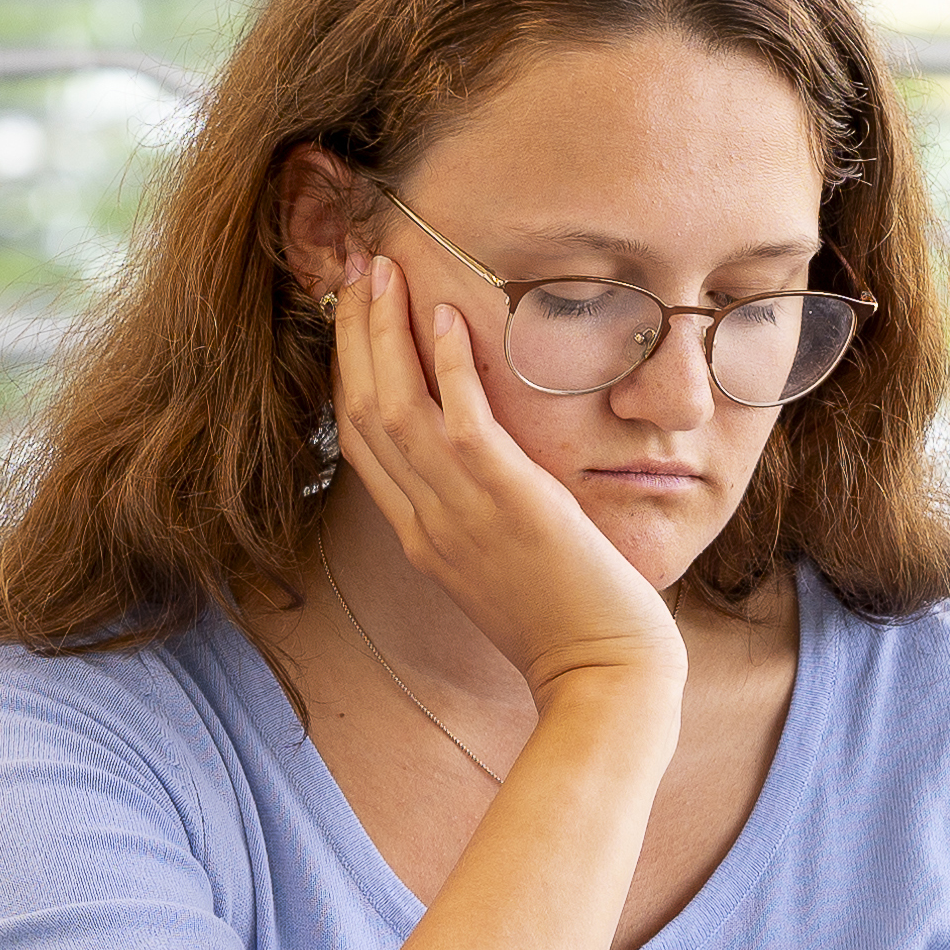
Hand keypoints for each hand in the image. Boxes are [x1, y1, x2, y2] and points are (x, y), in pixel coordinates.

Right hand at [327, 251, 682, 700]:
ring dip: (385, 332)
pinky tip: (451, 315)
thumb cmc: (567, 628)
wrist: (602, 679)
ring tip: (383, 271)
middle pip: (361, 411)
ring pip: (395, 406)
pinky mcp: (510, 503)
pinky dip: (450, 365)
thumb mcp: (502, 569)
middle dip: (352, 334)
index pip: (359, 441)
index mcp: (420, 537)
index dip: (348, 370)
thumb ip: (477, 518)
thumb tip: (483, 468)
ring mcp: (461, 514)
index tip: (352, 315)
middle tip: (355, 270)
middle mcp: (426, 522)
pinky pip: (462, 421)